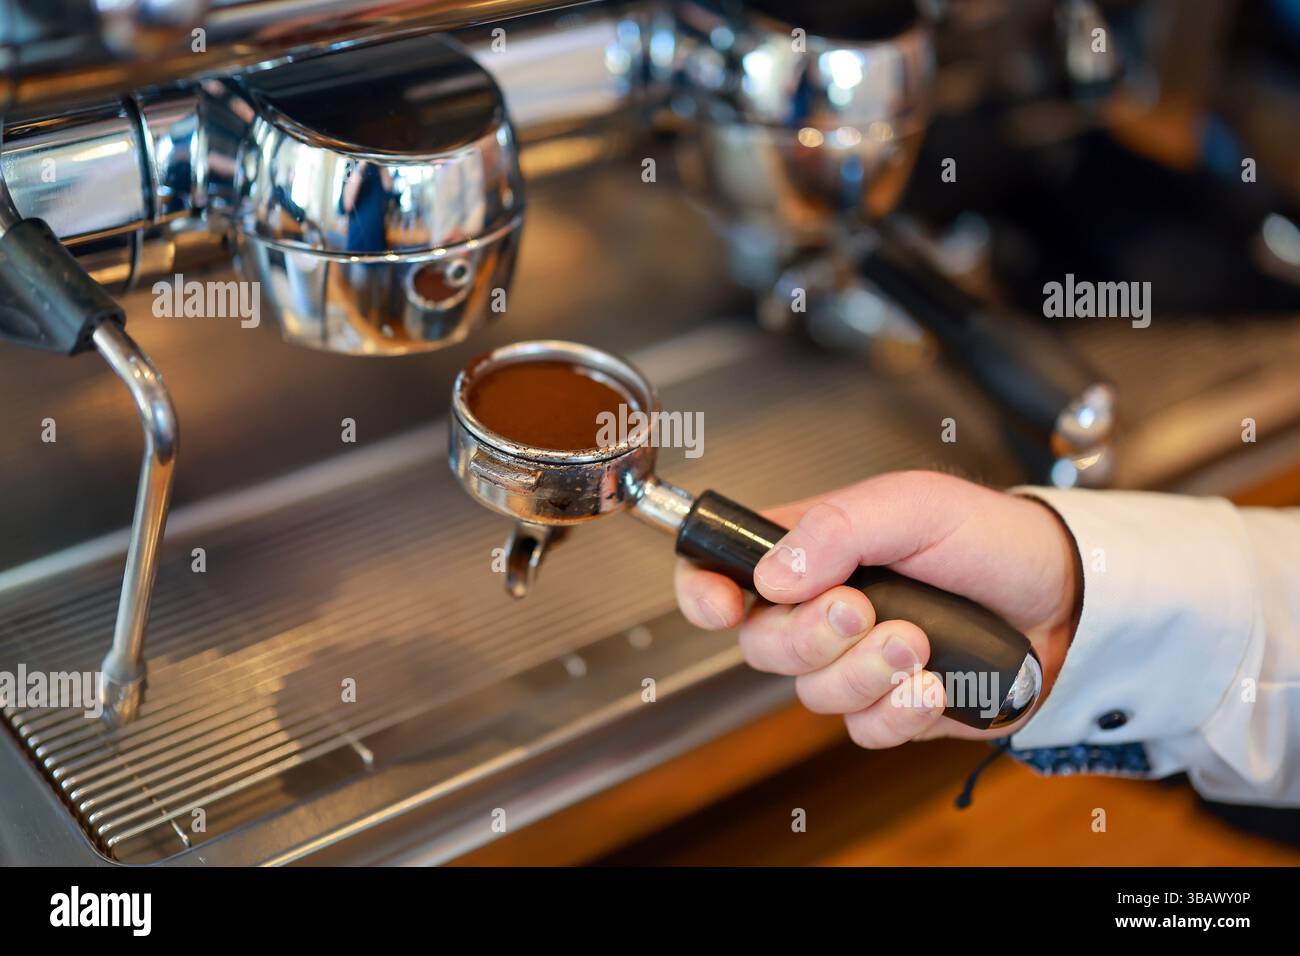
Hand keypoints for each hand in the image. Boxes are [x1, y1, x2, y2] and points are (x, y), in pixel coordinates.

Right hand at [673, 470, 1081, 746]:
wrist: (1065, 599)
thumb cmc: (986, 537)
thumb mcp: (912, 504)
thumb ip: (837, 526)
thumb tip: (771, 574)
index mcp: (805, 551)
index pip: (718, 572)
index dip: (703, 593)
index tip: (724, 606)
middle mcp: (817, 610)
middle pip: (760, 645)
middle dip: (810, 634)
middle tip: (864, 609)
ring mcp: (852, 664)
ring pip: (810, 694)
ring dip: (864, 671)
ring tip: (918, 641)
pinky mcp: (891, 709)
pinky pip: (862, 730)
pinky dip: (898, 712)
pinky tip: (934, 684)